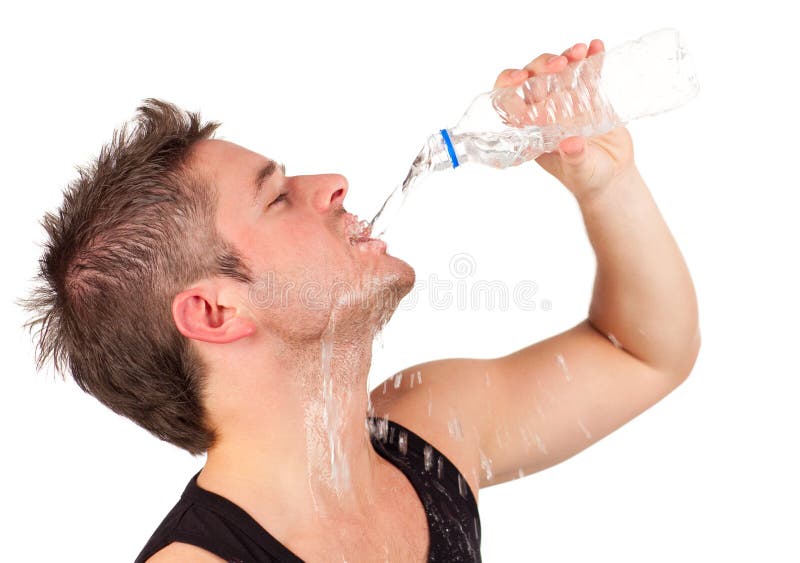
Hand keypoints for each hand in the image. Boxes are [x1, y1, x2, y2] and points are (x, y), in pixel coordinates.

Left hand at [493, 40, 637, 201]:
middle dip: (541, 66)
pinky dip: (592, 57)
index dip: (508, 87)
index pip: (511, 104)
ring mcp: (568, 102)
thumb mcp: (581, 171)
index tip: (519, 77)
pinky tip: (597, 47)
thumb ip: (575, 158)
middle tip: (558, 65)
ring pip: (560, 71)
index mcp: (533, 130)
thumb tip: (570, 144)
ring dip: (566, 57)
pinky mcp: (591, 96)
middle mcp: (546, 112)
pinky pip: (588, 72)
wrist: (613, 176)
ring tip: (579, 52)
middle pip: (534, 80)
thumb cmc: (588, 179)